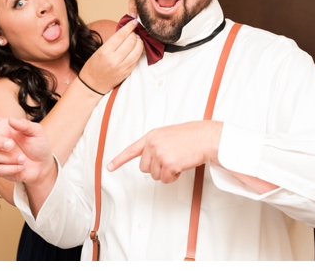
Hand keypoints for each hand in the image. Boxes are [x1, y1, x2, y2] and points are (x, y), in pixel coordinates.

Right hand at [0, 107, 53, 184]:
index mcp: (2, 127)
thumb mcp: (37, 132)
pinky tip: (21, 167)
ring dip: (10, 158)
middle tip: (11, 145)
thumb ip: (25, 125)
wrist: (43, 166)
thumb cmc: (39, 145)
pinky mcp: (0, 169)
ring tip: (22, 159)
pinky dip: (12, 168)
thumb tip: (11, 120)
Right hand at [77, 17, 143, 93]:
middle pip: (131, 42)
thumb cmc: (93, 66)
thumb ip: (113, 42)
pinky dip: (138, 52)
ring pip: (137, 50)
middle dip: (135, 34)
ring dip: (139, 42)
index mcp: (105, 52)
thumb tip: (125, 32)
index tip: (134, 21)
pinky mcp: (127, 72)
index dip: (129, 26)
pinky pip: (136, 59)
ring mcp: (122, 67)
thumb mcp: (99, 51)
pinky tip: (136, 48)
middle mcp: (114, 59)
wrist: (92, 84)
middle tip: (134, 31)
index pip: (121, 35)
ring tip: (137, 39)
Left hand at [107, 120, 221, 183]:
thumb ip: (155, 145)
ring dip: (166, 173)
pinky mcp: (168, 163)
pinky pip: (165, 179)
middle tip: (170, 161)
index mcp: (151, 136)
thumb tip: (149, 160)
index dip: (119, 160)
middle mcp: (152, 144)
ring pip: (155, 175)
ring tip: (178, 161)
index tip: (109, 167)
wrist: (205, 137)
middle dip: (156, 169)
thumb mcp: (168, 135)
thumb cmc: (190, 137)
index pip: (131, 150)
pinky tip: (181, 166)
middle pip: (144, 168)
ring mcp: (159, 153)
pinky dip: (173, 177)